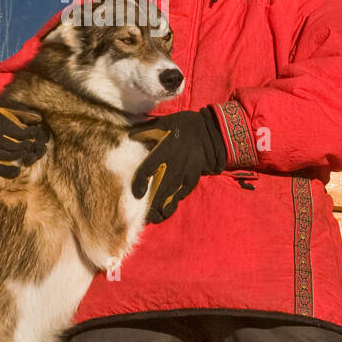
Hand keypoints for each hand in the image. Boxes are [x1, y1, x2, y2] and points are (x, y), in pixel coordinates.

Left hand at [128, 107, 226, 223]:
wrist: (211, 131)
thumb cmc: (185, 125)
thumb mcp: (165, 122)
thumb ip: (147, 130)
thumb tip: (130, 135)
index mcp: (164, 150)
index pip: (148, 168)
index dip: (141, 182)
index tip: (136, 194)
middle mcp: (173, 164)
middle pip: (159, 187)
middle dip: (151, 203)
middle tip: (143, 217)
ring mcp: (184, 172)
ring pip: (171, 193)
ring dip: (161, 207)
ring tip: (153, 219)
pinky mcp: (193, 177)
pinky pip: (183, 192)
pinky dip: (175, 202)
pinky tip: (168, 210)